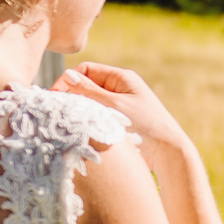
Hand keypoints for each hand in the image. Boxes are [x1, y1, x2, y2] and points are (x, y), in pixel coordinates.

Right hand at [53, 62, 191, 167]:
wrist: (168, 153)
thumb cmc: (146, 127)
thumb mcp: (115, 107)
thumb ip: (90, 92)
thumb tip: (67, 76)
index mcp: (121, 78)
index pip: (86, 70)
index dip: (68, 81)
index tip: (55, 97)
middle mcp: (119, 89)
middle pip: (86, 86)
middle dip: (72, 97)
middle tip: (60, 112)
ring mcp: (119, 105)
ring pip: (90, 103)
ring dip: (80, 111)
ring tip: (71, 123)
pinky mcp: (118, 122)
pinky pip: (97, 117)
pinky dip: (88, 121)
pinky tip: (82, 131)